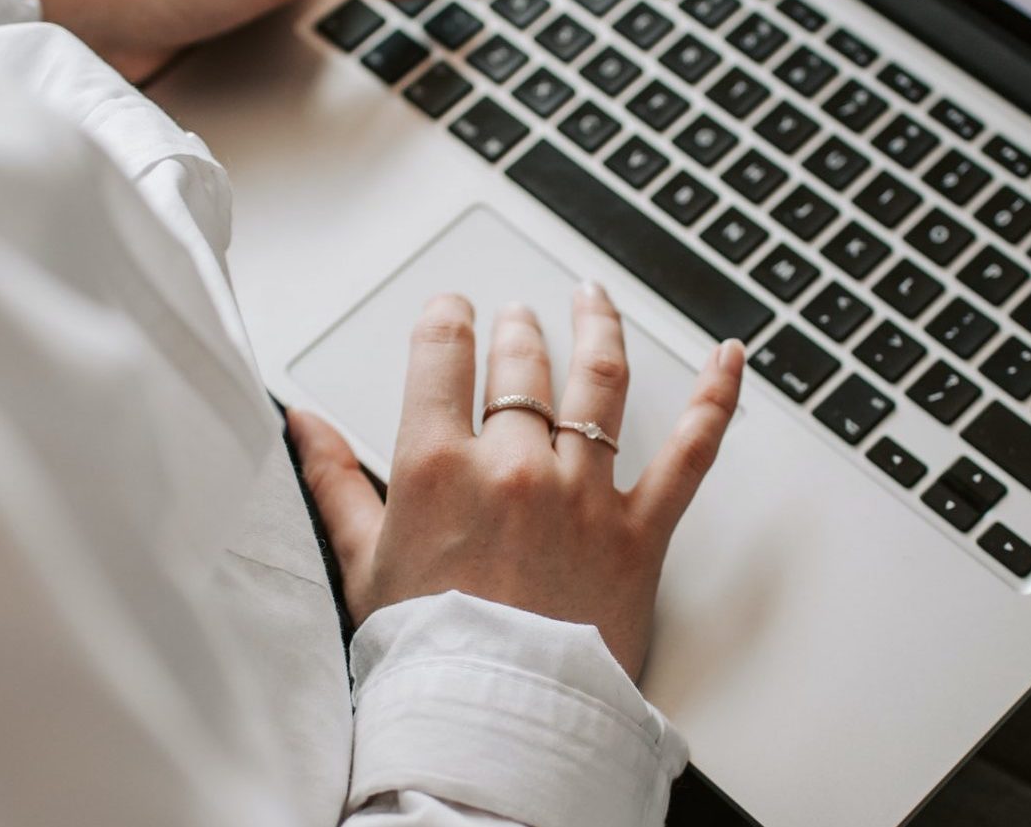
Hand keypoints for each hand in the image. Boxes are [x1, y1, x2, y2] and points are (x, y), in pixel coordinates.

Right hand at [287, 285, 745, 678]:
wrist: (494, 732)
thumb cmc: (426, 657)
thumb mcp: (361, 563)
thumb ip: (332, 479)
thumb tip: (302, 420)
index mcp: (439, 467)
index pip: (443, 353)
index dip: (448, 318)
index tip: (452, 311)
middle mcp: (515, 467)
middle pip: (521, 364)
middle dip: (516, 329)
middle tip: (515, 318)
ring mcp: (583, 494)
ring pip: (598, 381)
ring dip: (596, 327)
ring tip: (592, 299)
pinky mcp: (638, 531)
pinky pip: (689, 452)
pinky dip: (714, 399)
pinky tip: (728, 358)